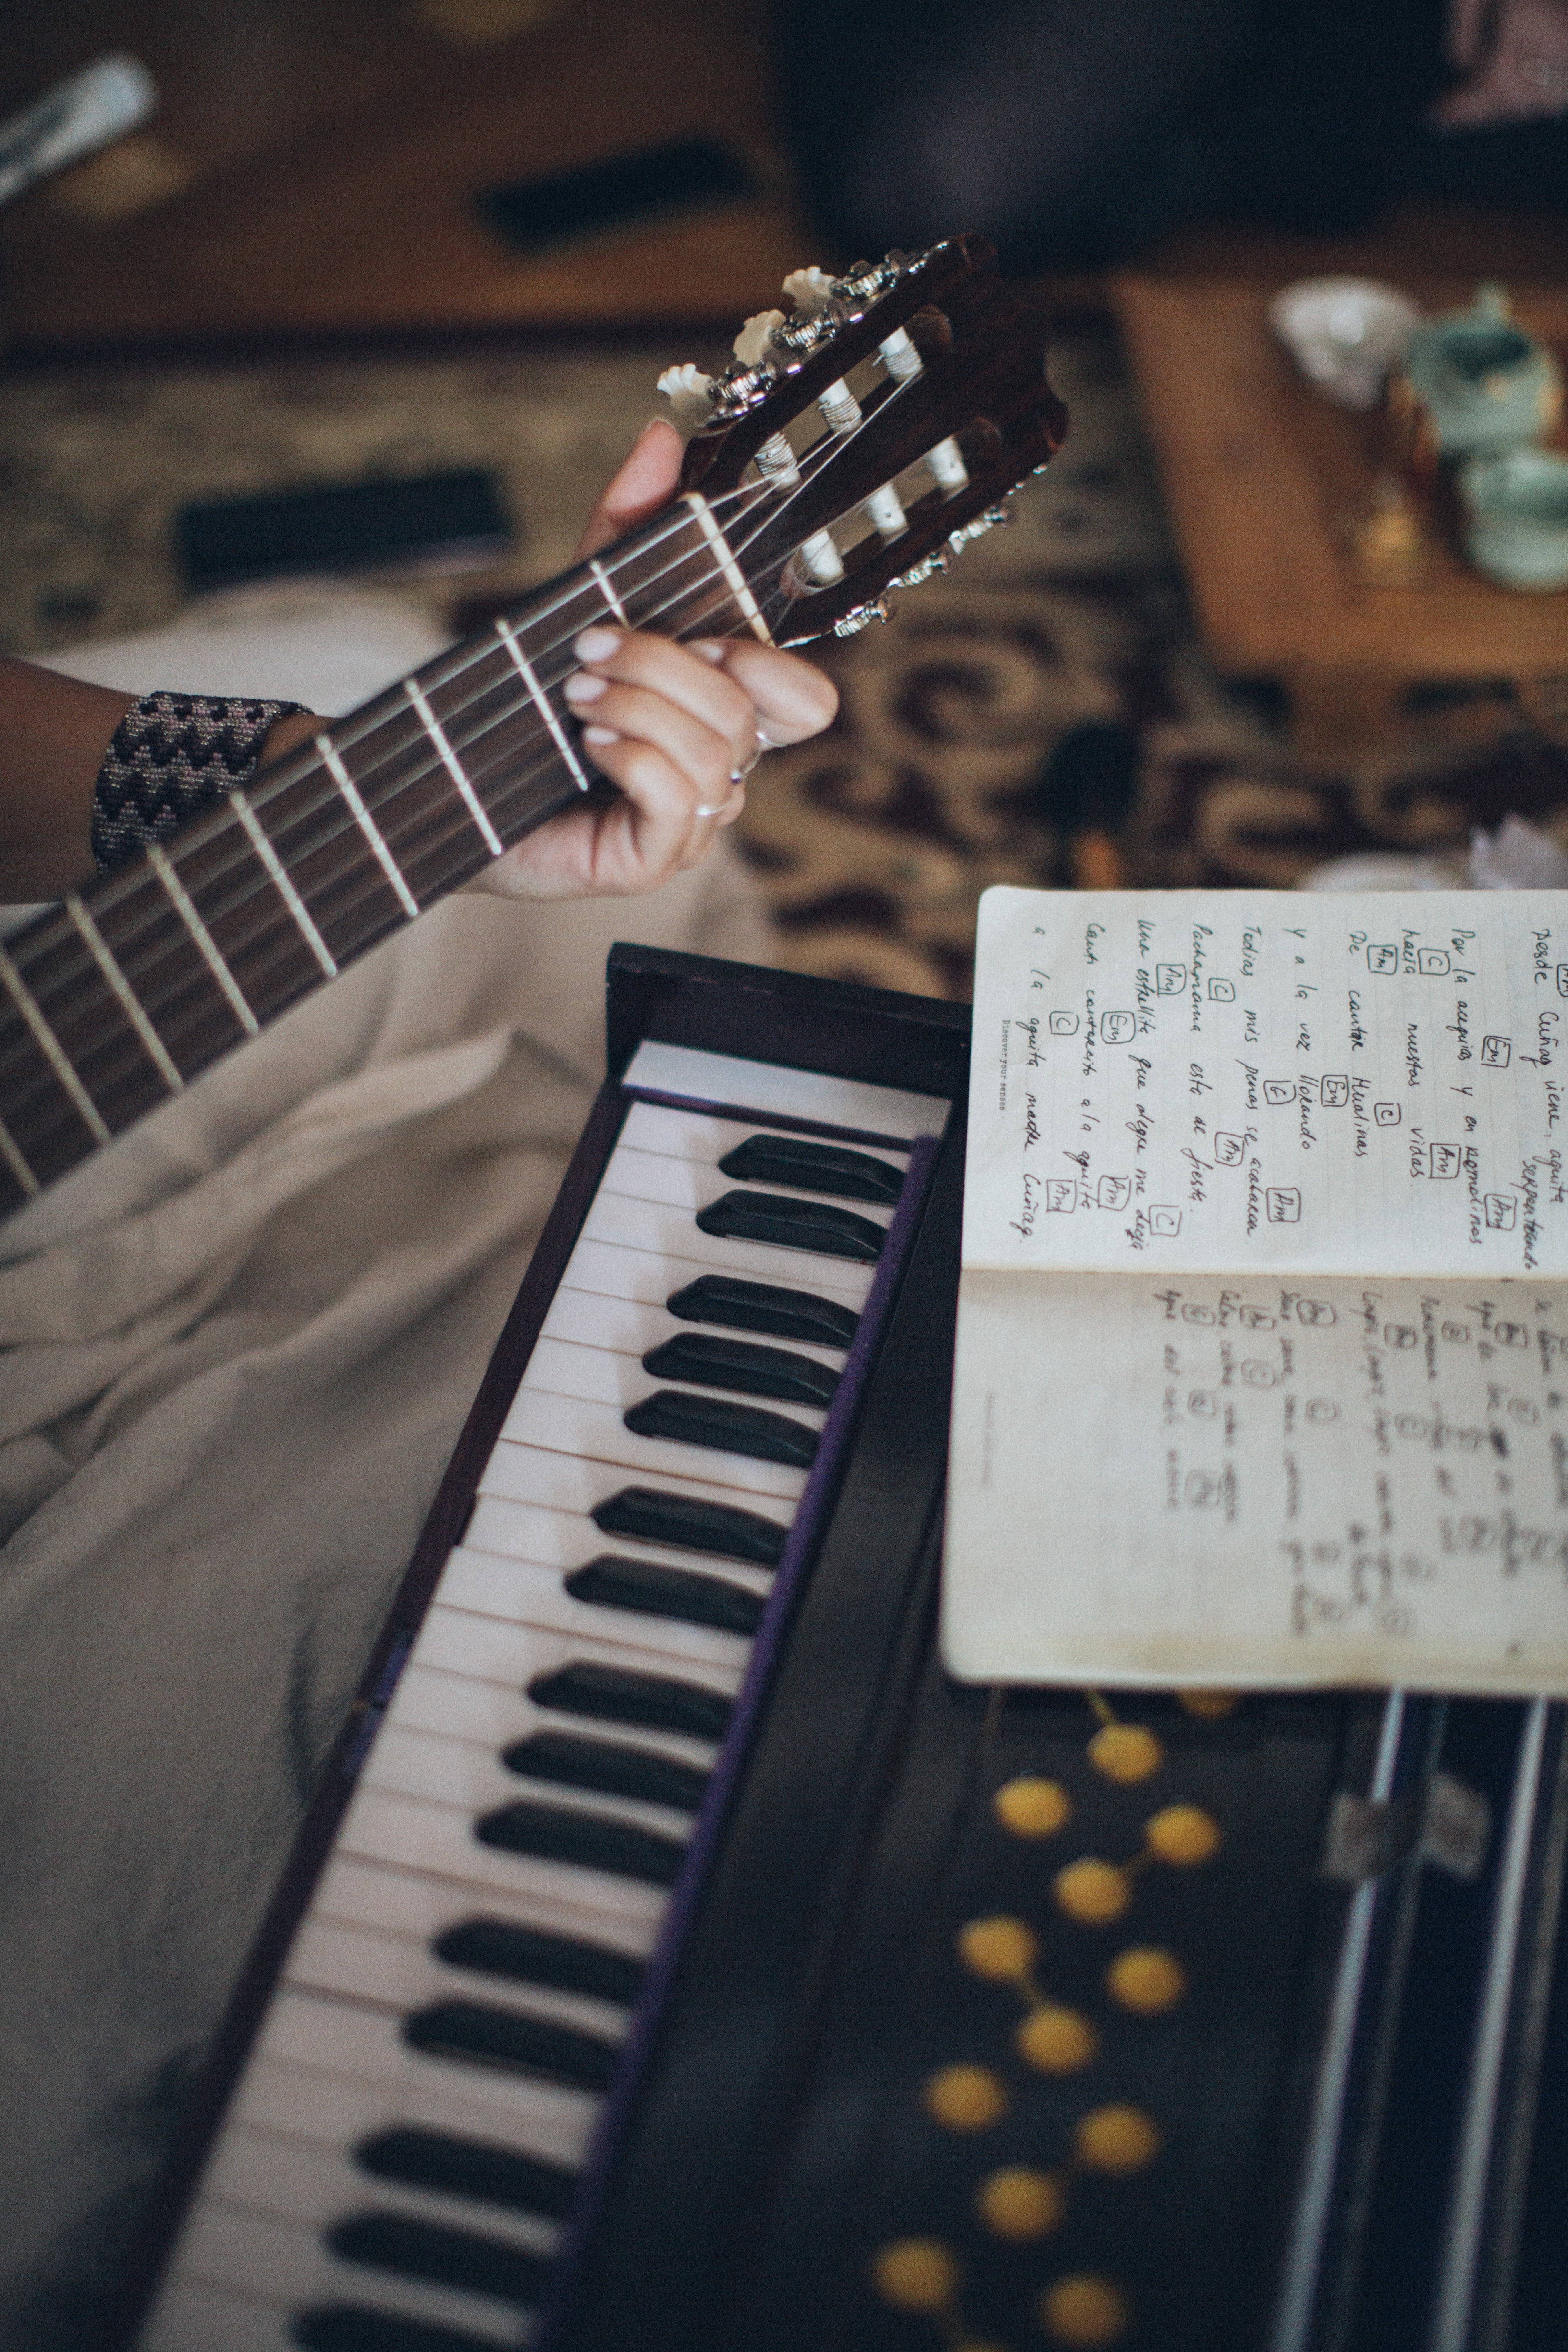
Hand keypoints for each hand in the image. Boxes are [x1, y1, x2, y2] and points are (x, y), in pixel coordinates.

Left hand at [469, 419, 836, 901]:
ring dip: (635, 706)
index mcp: (721, 718)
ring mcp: (689, 826)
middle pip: (745, 715)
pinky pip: (677, 802)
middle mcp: (719, 776)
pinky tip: (589, 744)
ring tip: (573, 696)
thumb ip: (626, 526)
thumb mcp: (579, 600)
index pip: (807, 703)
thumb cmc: (527, 703)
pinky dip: (632, 756)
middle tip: (588, 651)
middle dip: (663, 667)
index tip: (702, 634)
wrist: (448, 785)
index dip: (771, 664)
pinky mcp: (650, 861)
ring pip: (712, 756)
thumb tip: (661, 437)